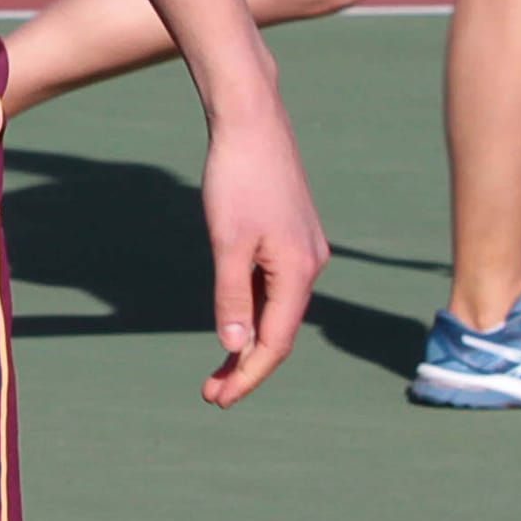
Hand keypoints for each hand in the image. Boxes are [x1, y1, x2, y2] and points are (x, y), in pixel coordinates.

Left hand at [199, 101, 328, 408]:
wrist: (250, 120)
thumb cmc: (237, 178)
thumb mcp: (227, 243)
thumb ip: (231, 297)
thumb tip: (235, 345)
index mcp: (299, 272)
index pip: (274, 343)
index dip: (247, 375)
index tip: (218, 399)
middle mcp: (310, 265)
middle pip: (279, 331)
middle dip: (245, 365)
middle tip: (210, 392)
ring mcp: (303, 250)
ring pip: (277, 310)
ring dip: (248, 339)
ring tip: (217, 367)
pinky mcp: (292, 236)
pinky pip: (275, 286)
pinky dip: (254, 308)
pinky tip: (234, 318)